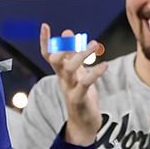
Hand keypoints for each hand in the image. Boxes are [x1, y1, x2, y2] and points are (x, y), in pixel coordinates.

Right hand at [41, 23, 105, 147]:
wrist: (84, 123)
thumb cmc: (81, 94)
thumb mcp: (77, 72)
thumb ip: (72, 54)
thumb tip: (67, 33)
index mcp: (61, 72)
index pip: (48, 55)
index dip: (45, 41)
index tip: (44, 25)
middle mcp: (62, 79)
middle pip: (55, 61)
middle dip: (62, 46)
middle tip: (72, 36)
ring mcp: (69, 88)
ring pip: (70, 69)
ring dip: (81, 54)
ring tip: (95, 43)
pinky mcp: (79, 98)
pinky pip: (85, 83)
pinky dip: (95, 72)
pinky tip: (105, 65)